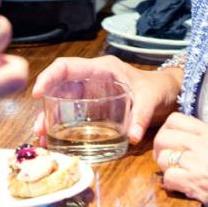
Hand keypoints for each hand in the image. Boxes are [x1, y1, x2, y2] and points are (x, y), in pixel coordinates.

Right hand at [32, 55, 180, 143]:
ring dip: (51, 118)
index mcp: (102, 69)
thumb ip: (142, 115)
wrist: (169, 94)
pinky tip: (56, 140)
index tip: (38, 93)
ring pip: (63, 101)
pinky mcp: (94, 107)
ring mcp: (92, 93)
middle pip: (60, 87)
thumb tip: (133, 135)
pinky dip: (62, 125)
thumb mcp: (151, 99)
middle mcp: (92, 79)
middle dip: (45, 106)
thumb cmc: (159, 88)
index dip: (49, 76)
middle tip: (38, 129)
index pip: (67, 66)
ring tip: (43, 138)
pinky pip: (72, 113)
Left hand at [152, 113, 207, 206]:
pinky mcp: (200, 183)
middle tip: (168, 162)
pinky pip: (168, 177)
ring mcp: (206, 164)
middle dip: (160, 151)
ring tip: (177, 174)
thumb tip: (174, 131)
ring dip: (166, 169)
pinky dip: (170, 184)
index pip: (175, 119)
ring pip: (164, 157)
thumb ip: (203, 138)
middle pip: (164, 136)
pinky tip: (181, 186)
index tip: (169, 145)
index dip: (166, 132)